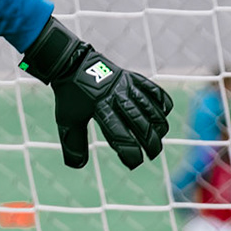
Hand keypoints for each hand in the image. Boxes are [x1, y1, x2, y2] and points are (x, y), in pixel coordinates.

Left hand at [22, 18, 173, 169]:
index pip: (119, 134)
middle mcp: (117, 96)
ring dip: (159, 126)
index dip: (129, 152)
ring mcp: (128, 86)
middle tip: (153, 154)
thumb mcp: (67, 121)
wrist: (72, 65)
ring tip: (159, 138)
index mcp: (99, 108)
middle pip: (141, 124)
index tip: (135, 163)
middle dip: (151, 143)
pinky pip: (156, 91)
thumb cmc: (70, 97)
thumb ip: (74, 144)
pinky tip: (162, 116)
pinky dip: (163, 104)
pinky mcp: (134, 78)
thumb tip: (78, 166)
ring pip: (152, 109)